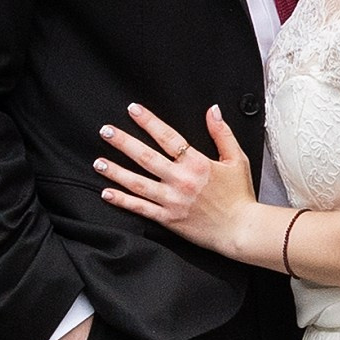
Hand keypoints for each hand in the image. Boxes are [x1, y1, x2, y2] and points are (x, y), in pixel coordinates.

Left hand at [97, 103, 263, 258]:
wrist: (241, 229)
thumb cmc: (240, 195)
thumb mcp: (236, 159)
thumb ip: (222, 133)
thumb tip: (212, 110)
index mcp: (197, 163)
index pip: (167, 137)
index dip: (148, 121)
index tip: (133, 110)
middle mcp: (181, 180)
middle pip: (146, 157)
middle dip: (123, 142)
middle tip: (105, 131)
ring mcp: (172, 200)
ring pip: (138, 183)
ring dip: (116, 171)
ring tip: (98, 162)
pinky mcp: (168, 219)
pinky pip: (141, 208)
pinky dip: (123, 200)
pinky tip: (107, 192)